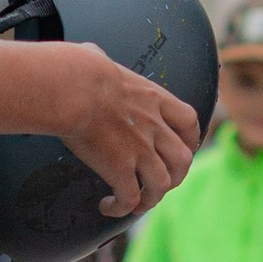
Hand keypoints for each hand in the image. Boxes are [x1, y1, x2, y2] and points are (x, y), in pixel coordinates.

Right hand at [45, 47, 201, 218]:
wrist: (72, 89)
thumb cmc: (77, 70)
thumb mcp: (99, 58)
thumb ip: (103, 60)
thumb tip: (89, 53)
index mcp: (153, 98)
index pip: (188, 120)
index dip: (191, 139)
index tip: (185, 148)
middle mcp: (154, 126)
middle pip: (182, 159)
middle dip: (176, 176)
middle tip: (160, 184)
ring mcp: (140, 150)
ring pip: (162, 184)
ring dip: (152, 198)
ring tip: (135, 205)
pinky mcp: (121, 169)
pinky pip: (131, 198)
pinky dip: (122, 208)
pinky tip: (108, 207)